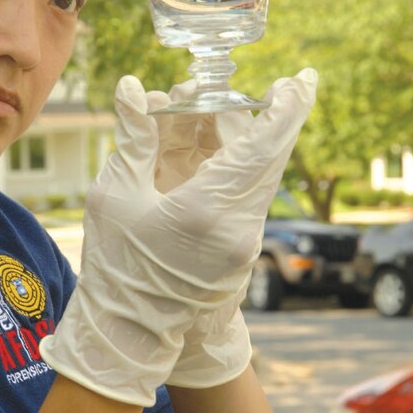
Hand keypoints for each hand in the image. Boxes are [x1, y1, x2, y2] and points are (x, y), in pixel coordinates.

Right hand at [40, 70, 315, 404]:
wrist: (131, 333)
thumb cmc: (115, 265)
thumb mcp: (113, 195)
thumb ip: (134, 137)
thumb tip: (133, 85)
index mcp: (206, 209)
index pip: (263, 146)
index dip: (286, 108)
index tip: (299, 79)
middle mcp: (238, 226)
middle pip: (264, 155)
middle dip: (246, 115)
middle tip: (218, 88)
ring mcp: (245, 241)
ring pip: (256, 173)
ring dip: (231, 138)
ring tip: (192, 113)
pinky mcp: (242, 249)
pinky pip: (246, 194)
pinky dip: (227, 165)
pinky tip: (196, 148)